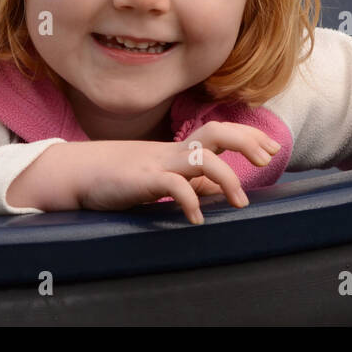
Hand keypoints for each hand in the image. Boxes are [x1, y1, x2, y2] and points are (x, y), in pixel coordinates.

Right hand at [69, 123, 280, 223]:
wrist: (79, 172)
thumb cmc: (121, 177)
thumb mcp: (162, 178)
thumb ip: (190, 182)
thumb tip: (218, 190)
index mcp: (180, 150)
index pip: (221, 132)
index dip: (249, 135)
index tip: (271, 148)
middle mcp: (174, 151)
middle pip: (217, 132)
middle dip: (247, 141)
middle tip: (266, 159)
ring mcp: (159, 163)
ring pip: (202, 157)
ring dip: (227, 177)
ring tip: (240, 202)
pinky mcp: (143, 179)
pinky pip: (173, 185)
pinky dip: (190, 201)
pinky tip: (197, 219)